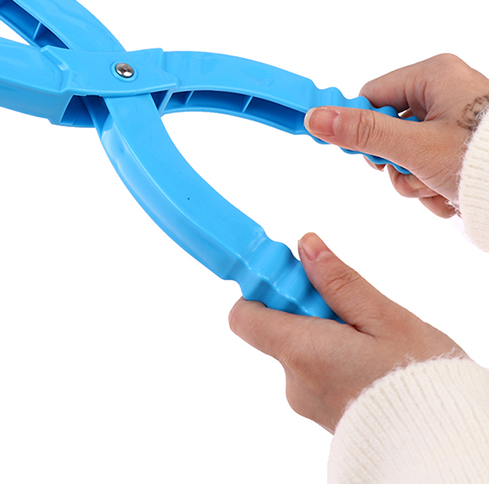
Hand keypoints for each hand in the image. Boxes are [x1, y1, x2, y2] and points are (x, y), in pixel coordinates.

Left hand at [228, 233, 464, 432]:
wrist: (448, 447)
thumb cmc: (422, 383)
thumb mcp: (386, 319)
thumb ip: (339, 282)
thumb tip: (305, 246)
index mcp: (300, 352)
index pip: (244, 316)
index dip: (263, 290)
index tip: (295, 276)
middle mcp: (295, 382)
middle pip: (279, 328)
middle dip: (308, 309)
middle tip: (351, 306)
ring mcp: (310, 403)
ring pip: (304, 350)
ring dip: (328, 334)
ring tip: (374, 340)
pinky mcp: (328, 417)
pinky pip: (320, 373)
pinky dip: (338, 358)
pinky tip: (374, 361)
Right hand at [305, 54, 488, 216]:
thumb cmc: (483, 159)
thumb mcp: (413, 147)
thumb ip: (362, 132)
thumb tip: (314, 117)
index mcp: (433, 75)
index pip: (371, 95)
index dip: (364, 128)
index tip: (372, 156)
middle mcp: (446, 90)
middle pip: (389, 127)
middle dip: (396, 163)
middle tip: (413, 176)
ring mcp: (459, 118)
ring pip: (409, 150)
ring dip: (415, 179)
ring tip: (438, 189)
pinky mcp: (468, 143)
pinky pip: (432, 161)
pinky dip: (435, 184)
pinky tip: (451, 195)